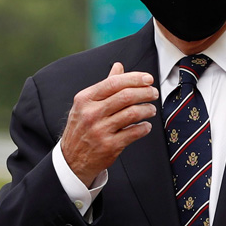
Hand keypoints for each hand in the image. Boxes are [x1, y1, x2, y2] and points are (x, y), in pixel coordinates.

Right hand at [61, 62, 158, 185]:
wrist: (71, 159)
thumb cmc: (82, 128)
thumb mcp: (87, 105)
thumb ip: (105, 86)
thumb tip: (118, 66)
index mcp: (85, 99)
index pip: (114, 83)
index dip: (135, 78)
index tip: (149, 79)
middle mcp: (91, 113)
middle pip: (126, 96)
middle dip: (145, 92)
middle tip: (154, 93)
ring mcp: (100, 130)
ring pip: (132, 113)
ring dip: (147, 109)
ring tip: (151, 109)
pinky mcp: (109, 146)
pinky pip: (134, 132)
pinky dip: (144, 128)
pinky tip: (146, 126)